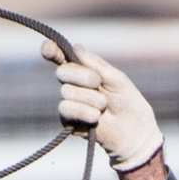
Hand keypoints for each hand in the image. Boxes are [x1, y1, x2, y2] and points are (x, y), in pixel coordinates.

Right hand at [42, 42, 163, 172]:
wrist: (132, 132)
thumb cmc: (127, 102)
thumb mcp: (116, 78)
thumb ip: (96, 64)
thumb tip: (76, 47)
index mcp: (84, 70)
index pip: (63, 57)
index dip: (52, 51)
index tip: (46, 49)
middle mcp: (73, 84)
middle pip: (62, 71)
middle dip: (82, 76)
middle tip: (98, 83)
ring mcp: (69, 102)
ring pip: (66, 92)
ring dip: (89, 98)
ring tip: (103, 106)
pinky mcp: (67, 121)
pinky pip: (65, 109)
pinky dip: (83, 111)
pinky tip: (96, 117)